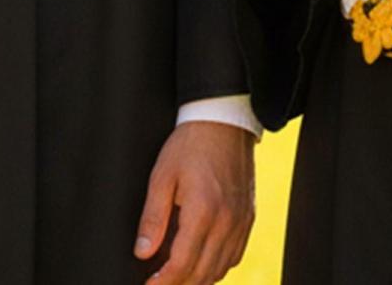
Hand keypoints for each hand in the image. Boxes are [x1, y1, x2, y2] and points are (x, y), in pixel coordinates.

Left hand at [135, 122, 255, 283]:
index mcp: (203, 211)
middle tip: (158, 284)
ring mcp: (241, 222)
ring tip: (176, 277)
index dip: (164, 282)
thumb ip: (153, 217)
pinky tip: (201, 263)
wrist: (224, 122)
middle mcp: (227, 222)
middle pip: (203, 273)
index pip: (183, 264)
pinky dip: (217, 267)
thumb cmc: (190, 145)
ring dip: (198, 279)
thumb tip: (143, 253)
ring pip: (220, 270)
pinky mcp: (249, 219)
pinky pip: (234, 256)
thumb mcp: (162, 175)